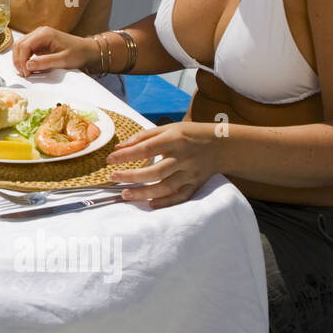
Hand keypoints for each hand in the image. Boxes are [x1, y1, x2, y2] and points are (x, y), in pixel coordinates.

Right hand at [12, 26, 97, 76]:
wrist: (87, 50)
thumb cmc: (78, 53)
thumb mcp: (63, 60)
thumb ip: (45, 62)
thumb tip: (27, 65)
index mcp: (44, 33)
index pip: (24, 46)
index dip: (22, 60)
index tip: (26, 73)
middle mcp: (39, 32)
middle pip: (19, 45)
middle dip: (18, 61)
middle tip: (25, 74)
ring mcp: (38, 37)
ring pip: (20, 47)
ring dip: (19, 60)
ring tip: (26, 72)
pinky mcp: (38, 43)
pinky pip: (25, 50)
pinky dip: (24, 59)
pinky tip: (29, 68)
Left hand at [106, 122, 222, 208]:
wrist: (222, 145)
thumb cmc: (190, 135)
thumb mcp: (168, 128)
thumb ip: (143, 137)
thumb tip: (120, 147)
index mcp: (175, 140)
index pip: (147, 148)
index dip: (127, 155)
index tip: (110, 159)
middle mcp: (183, 158)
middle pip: (156, 171)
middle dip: (132, 176)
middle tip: (114, 177)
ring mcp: (190, 173)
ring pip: (166, 187)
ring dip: (144, 192)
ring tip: (125, 194)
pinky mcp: (195, 184)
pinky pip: (181, 196)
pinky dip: (166, 202)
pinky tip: (151, 204)